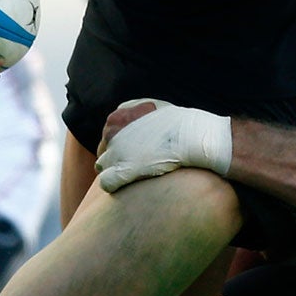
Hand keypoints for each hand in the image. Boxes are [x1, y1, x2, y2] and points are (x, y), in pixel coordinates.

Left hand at [95, 99, 233, 192]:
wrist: (194, 138)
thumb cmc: (182, 125)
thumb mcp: (155, 109)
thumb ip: (139, 115)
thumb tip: (136, 122)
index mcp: (118, 117)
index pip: (107, 134)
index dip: (119, 144)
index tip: (132, 150)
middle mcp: (112, 133)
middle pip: (103, 151)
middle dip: (115, 158)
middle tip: (134, 164)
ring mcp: (115, 153)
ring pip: (102, 166)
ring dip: (114, 171)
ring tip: (134, 175)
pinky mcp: (122, 171)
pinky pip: (107, 183)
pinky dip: (115, 186)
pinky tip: (129, 186)